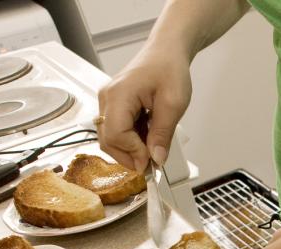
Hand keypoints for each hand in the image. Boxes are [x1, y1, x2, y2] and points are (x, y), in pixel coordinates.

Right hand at [96, 46, 191, 172]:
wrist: (166, 52)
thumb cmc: (169, 70)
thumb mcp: (173, 104)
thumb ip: (162, 133)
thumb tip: (156, 158)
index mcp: (119, 95)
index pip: (115, 134)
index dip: (133, 152)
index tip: (152, 161)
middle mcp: (107, 98)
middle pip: (107, 140)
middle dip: (129, 156)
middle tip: (152, 162)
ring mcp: (107, 102)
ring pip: (109, 138)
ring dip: (130, 149)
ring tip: (152, 147)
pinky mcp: (113, 105)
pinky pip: (115, 130)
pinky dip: (130, 140)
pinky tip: (147, 136)